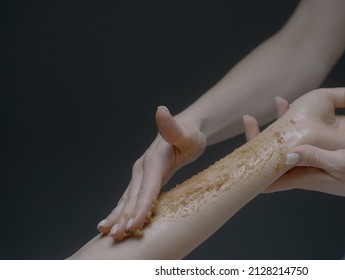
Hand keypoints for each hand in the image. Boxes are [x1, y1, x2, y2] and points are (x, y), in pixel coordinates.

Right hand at [97, 106, 205, 239]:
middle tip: (117, 236)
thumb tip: (161, 111)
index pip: (147, 187)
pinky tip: (114, 224)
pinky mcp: (143, 180)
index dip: (140, 206)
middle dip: (125, 216)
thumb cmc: (191, 135)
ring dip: (118, 215)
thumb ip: (173, 127)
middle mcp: (143, 168)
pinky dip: (122, 211)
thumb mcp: (188, 132)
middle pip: (134, 195)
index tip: (133, 224)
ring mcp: (141, 174)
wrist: (185, 130)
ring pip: (127, 198)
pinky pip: (131, 198)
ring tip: (108, 233)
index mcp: (154, 160)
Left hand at [244, 83, 344, 200]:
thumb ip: (315, 159)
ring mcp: (308, 160)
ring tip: (279, 101)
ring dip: (280, 123)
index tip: (246, 134)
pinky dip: (295, 124)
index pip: (267, 175)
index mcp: (302, 175)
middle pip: (271, 155)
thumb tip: (286, 155)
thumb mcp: (339, 165)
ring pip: (285, 143)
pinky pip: (300, 138)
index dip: (251, 161)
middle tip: (250, 116)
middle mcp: (300, 168)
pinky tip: (298, 113)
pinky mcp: (317, 153)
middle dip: (260, 136)